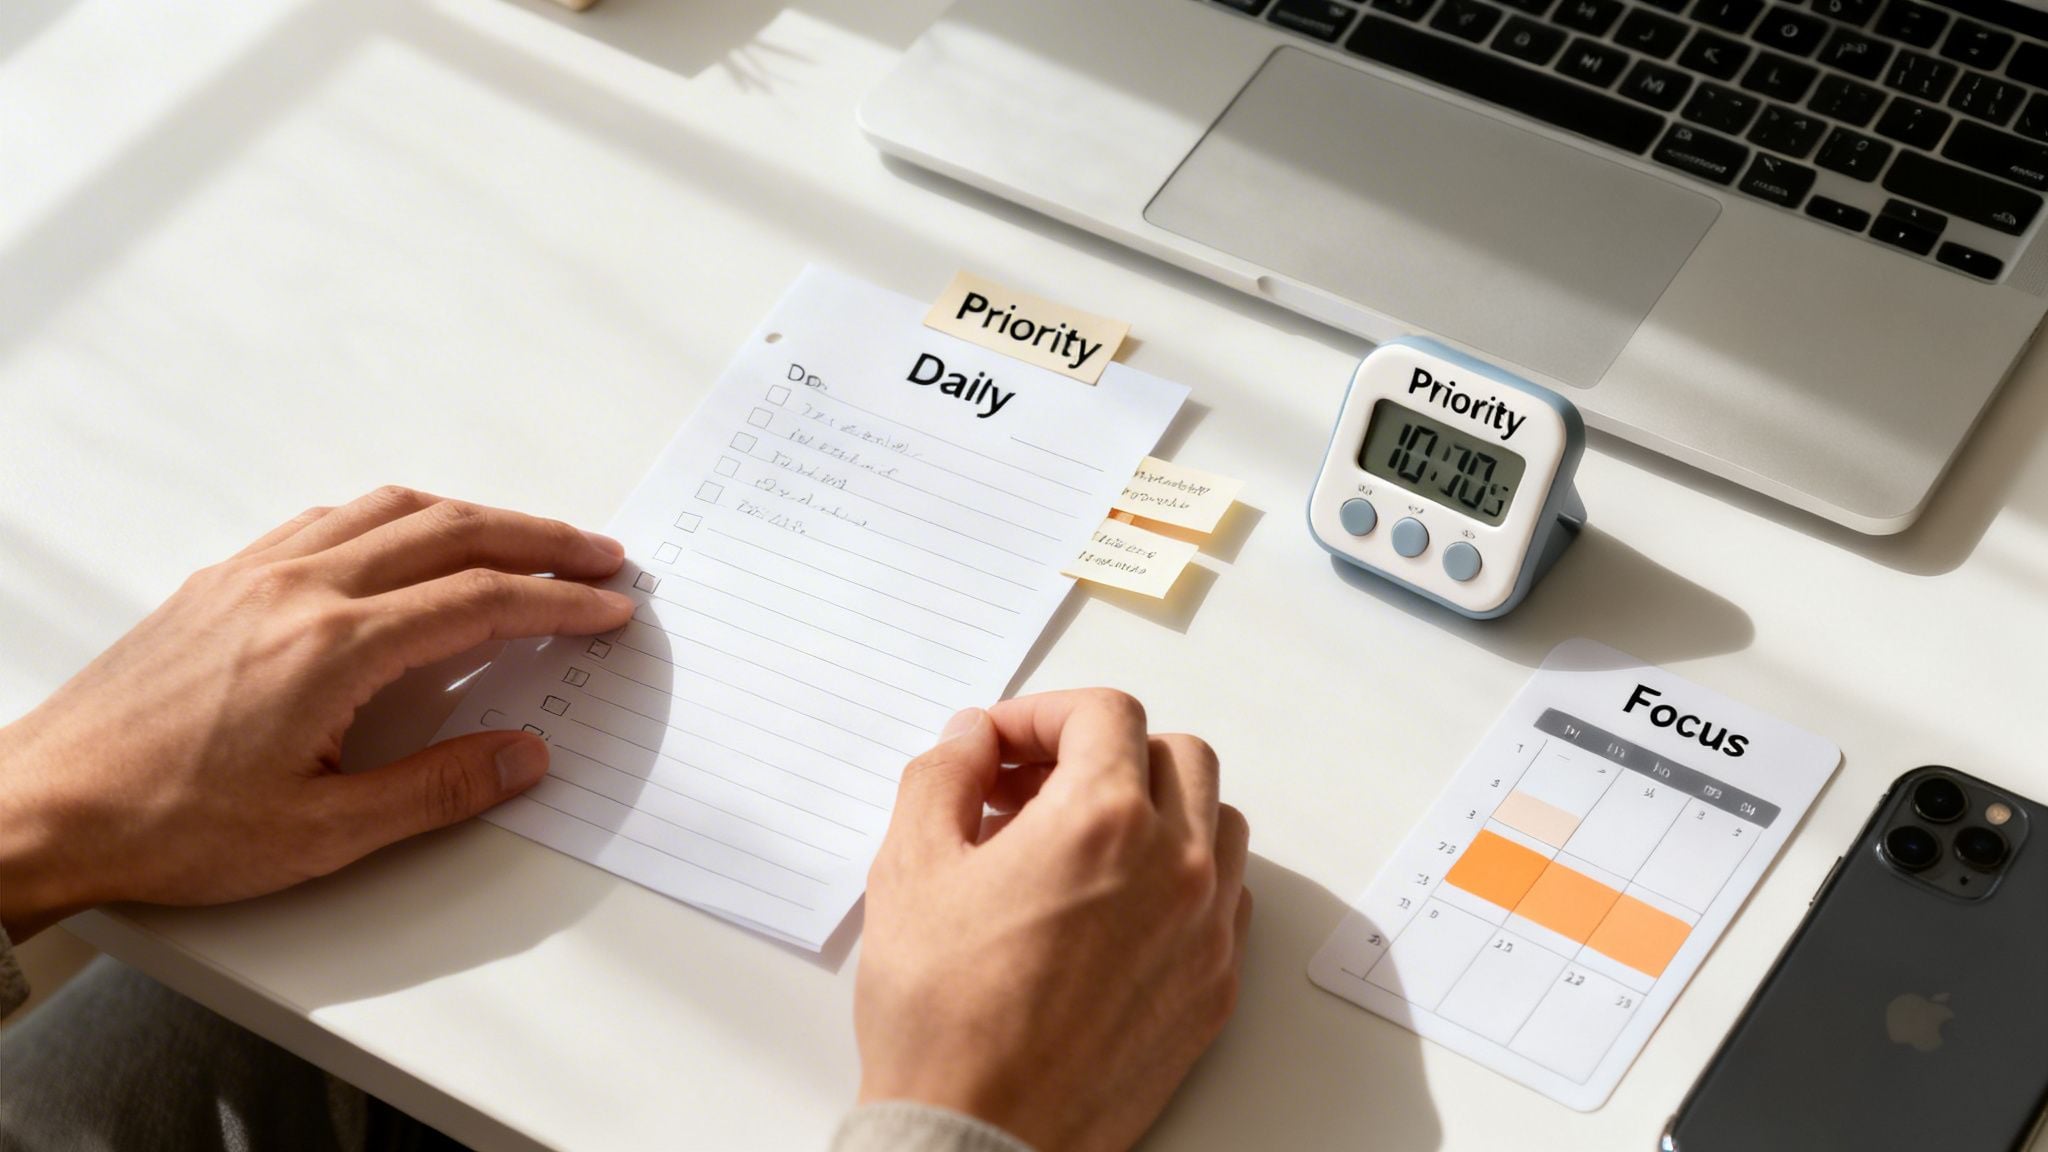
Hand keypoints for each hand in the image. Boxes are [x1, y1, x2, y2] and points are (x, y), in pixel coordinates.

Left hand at [0, 487, 634, 940]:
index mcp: (332, 647)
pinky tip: (410, 542)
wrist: (42, 805)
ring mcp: (255, 574)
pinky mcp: (221, 580)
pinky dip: (396, 517)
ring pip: (389, 509)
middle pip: (449, 532)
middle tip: (598, 556)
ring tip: (524, 539)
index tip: (608, 610)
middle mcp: (298, 588)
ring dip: (472, 516)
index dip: (558, 604)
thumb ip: (436, 790)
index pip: (479, 603)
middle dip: (538, 539)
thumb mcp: (319, 834)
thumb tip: (523, 758)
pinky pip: (329, 519)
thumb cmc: (165, 825)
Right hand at [855, 689, 1251, 1151]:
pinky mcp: (1216, 987)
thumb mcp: (909, 868)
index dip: (1042, 714)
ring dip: (1158, 808)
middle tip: (1033, 789)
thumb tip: (972, 739)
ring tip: (1082, 841)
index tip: (1001, 746)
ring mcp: (1207, 929)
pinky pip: (1227, 897)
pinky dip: (1183, 876)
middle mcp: (1175, 865)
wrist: (980, 1135)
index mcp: (1102, 820)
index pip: (1104, 714)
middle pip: (1174, 753)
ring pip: (1217, 820)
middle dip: (1102, 752)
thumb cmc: (944, 1016)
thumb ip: (944, 776)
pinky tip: (1117, 904)